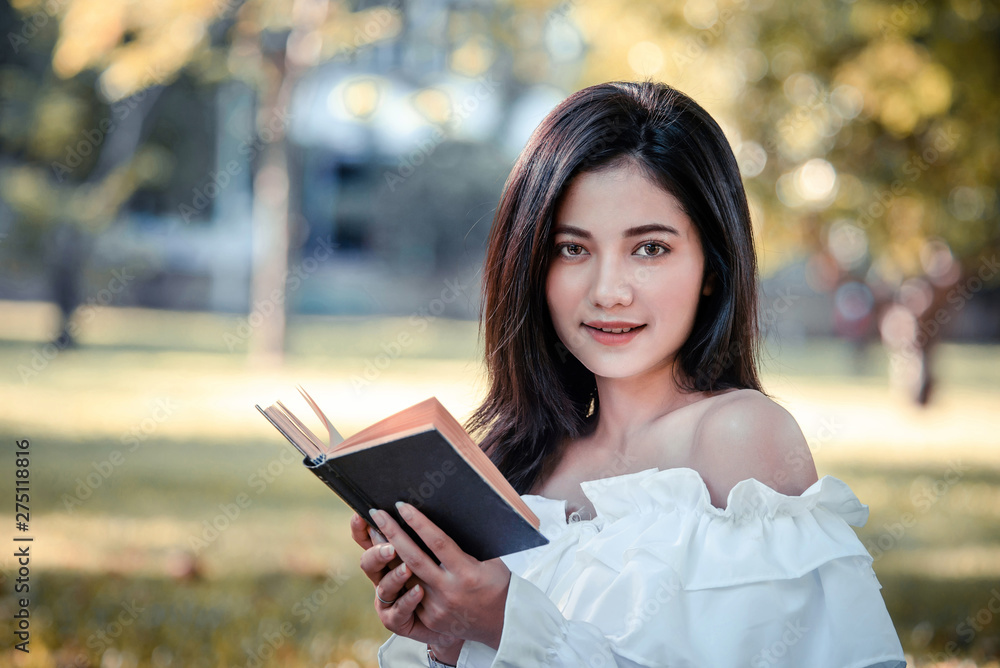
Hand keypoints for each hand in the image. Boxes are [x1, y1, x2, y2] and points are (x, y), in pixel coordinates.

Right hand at [350, 512, 454, 647]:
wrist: (456, 616)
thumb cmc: (447, 578)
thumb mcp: (439, 551)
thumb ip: (428, 533)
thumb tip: (423, 504)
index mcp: (389, 556)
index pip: (368, 539)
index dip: (361, 528)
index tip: (362, 515)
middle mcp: (384, 577)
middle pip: (369, 562)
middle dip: (377, 551)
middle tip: (390, 545)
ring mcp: (388, 599)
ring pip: (384, 586)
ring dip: (395, 576)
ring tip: (407, 569)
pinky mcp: (397, 620)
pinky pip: (397, 612)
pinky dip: (407, 600)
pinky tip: (418, 592)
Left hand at [369, 501, 510, 650]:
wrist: (503, 622)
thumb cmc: (497, 584)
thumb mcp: (490, 560)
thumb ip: (466, 545)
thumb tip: (445, 518)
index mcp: (466, 572)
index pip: (437, 542)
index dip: (418, 523)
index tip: (402, 506)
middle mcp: (449, 590)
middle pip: (413, 558)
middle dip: (392, 533)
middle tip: (377, 514)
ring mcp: (437, 606)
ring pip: (405, 576)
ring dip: (387, 554)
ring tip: (374, 532)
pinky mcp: (430, 618)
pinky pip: (410, 593)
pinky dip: (396, 576)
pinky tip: (385, 559)